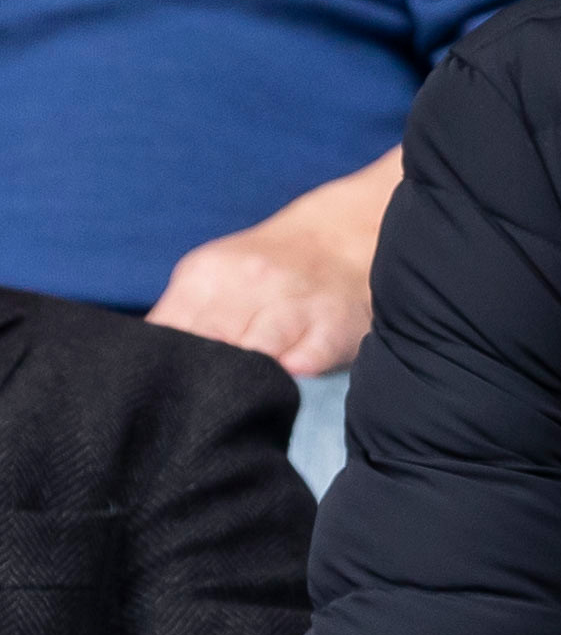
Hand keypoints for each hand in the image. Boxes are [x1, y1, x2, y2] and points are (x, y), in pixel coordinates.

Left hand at [148, 147, 400, 374]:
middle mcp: (250, 283)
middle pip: (204, 354)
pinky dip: (285, 380)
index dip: (162, 369)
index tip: (168, 385)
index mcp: (207, 274)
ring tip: (244, 391)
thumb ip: (181, 322)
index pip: (164, 336)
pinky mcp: (331, 331)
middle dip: (200, 380)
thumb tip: (139, 374)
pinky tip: (282, 380)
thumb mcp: (215, 279)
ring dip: (243, 382)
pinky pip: (297, 369)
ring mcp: (294, 306)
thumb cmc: (268, 274)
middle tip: (206, 395)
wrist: (347, 239)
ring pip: (249, 364)